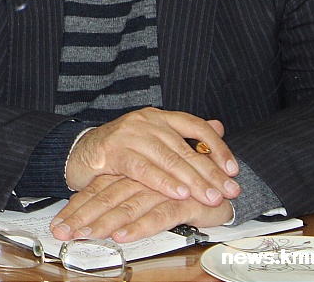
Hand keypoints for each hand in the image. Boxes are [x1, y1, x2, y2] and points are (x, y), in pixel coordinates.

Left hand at [51, 174, 233, 242]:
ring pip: (129, 205)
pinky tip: (122, 236)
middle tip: (64, 232)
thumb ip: (119, 196)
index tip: (59, 223)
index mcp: (133, 169)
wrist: (221, 186)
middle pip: (109, 196)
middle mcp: (145, 175)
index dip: (79, 205)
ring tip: (85, 236)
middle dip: (84, 216)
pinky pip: (158, 215)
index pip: (100, 187)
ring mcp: (164, 187)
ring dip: (105, 223)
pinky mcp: (184, 200)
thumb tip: (87, 215)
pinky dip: (139, 225)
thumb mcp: (144, 192)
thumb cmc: (179, 190)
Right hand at [65, 107, 239, 206]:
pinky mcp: (114, 152)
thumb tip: (218, 127)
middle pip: (184, 147)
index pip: (195, 126)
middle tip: (229, 190)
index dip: (216, 146)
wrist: (80, 152)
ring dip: (192, 181)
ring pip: (167, 158)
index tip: (233, 169)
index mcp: (159, 116)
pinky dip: (163, 182)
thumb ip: (185, 136)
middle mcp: (146, 121)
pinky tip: (178, 193)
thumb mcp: (154, 140)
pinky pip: (143, 169)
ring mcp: (129, 134)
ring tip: (210, 196)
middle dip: (210, 171)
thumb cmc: (121, 151)